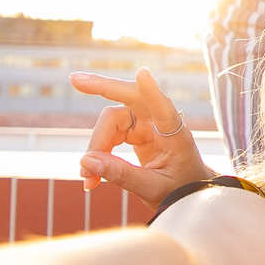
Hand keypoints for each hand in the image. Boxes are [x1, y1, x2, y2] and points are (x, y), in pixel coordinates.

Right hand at [71, 68, 218, 206]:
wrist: (189, 192)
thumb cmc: (181, 188)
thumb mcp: (152, 189)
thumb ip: (122, 175)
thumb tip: (86, 160)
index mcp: (176, 135)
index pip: (164, 108)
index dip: (151, 91)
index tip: (142, 72)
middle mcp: (161, 122)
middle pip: (130, 98)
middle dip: (102, 88)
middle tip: (75, 79)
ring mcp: (148, 124)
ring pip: (112, 121)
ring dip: (95, 146)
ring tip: (87, 178)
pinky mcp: (137, 132)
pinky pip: (110, 134)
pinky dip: (98, 153)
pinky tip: (91, 177)